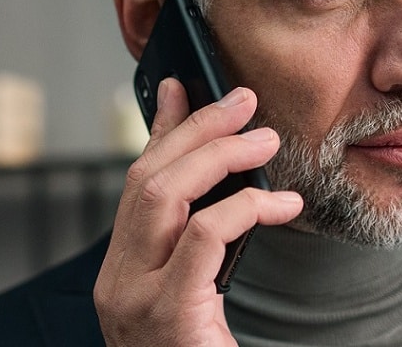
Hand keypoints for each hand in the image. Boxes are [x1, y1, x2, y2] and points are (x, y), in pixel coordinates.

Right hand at [94, 79, 302, 345]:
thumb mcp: (201, 278)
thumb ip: (206, 225)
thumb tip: (228, 170)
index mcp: (126, 264)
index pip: (139, 177)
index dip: (162, 126)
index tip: (181, 85)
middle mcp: (117, 278)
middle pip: (148, 176)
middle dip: (198, 128)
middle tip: (244, 101)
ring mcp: (134, 298)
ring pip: (163, 194)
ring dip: (219, 155)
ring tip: (267, 140)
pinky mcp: (167, 315)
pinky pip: (204, 238)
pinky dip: (245, 208)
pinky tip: (283, 204)